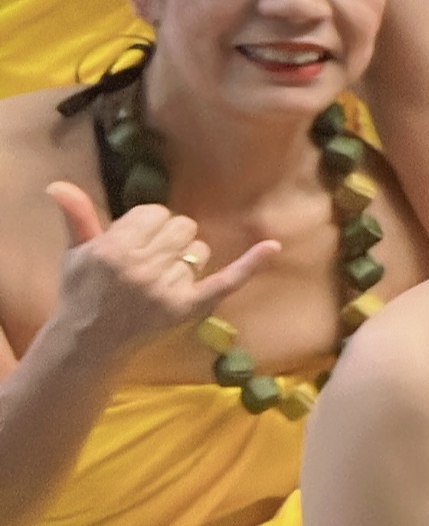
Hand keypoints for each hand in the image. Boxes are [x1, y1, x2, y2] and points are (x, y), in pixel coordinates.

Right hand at [42, 181, 276, 362]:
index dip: (148, 224)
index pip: (154, 213)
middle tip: (149, 259)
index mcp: (113, 249)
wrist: (89, 341)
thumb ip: (77, 217)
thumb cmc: (82, 292)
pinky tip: (272, 246)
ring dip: (183, 258)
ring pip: (197, 249)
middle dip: (168, 238)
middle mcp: (141, 267)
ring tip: (156, 279)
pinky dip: (250, 264)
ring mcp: (166, 288)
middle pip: (181, 227)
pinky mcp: (188, 307)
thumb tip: (58, 185)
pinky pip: (226, 280)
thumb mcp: (76, 253)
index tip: (136, 240)